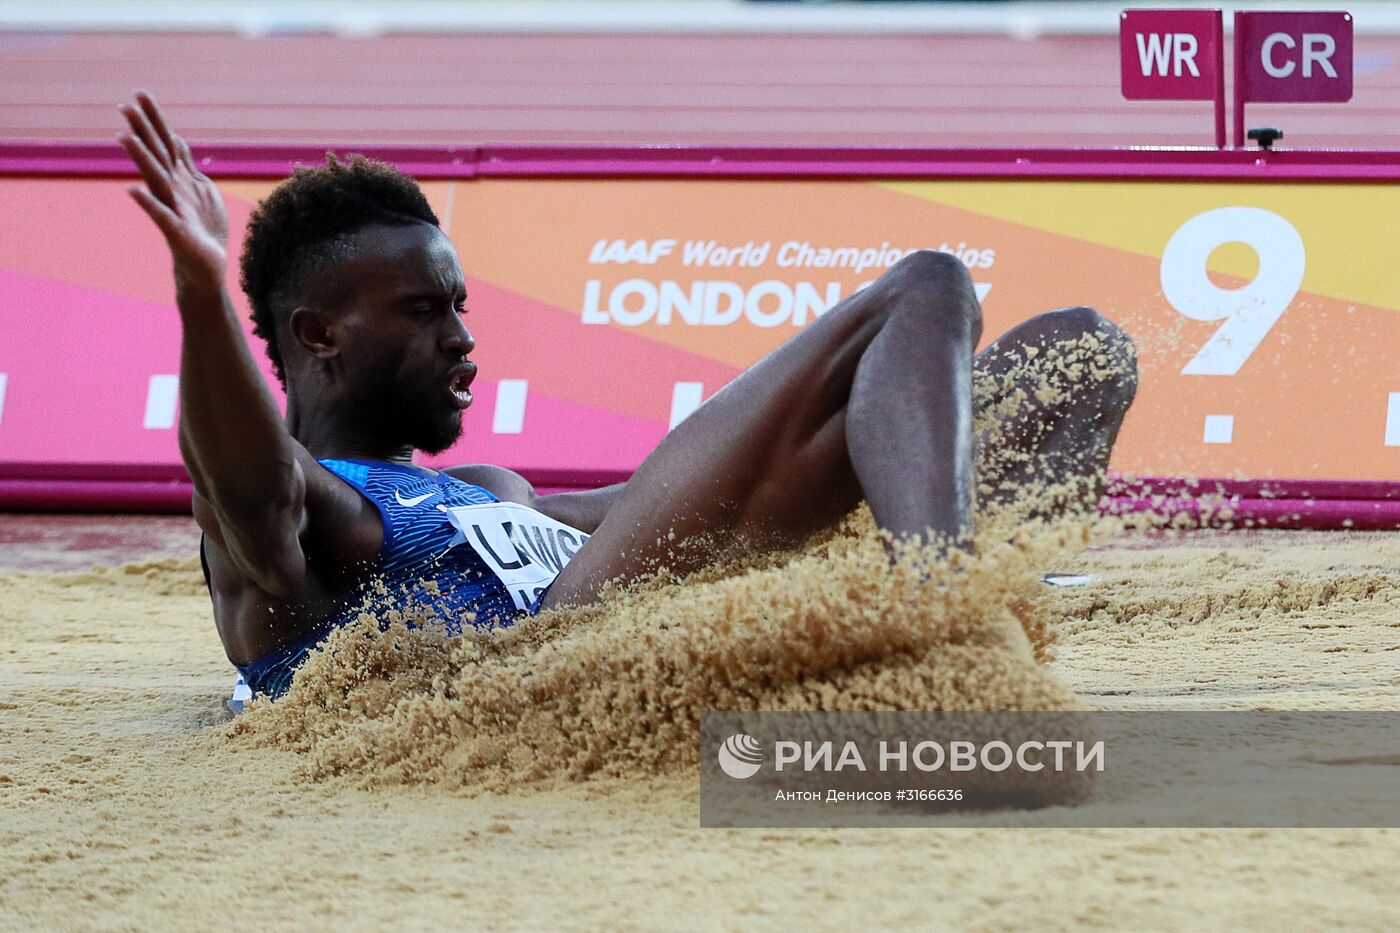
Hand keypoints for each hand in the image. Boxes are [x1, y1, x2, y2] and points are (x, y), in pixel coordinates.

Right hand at [119, 91, 229, 292]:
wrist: (207, 267)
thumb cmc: (203, 229)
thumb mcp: (201, 190)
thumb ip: (188, 166)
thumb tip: (178, 140)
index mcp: (180, 178)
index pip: (167, 142)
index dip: (155, 119)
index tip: (140, 93)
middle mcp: (172, 189)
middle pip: (156, 154)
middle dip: (143, 131)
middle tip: (124, 106)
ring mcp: (172, 208)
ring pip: (155, 178)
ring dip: (141, 158)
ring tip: (124, 137)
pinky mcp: (176, 231)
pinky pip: (160, 215)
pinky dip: (148, 203)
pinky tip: (132, 190)